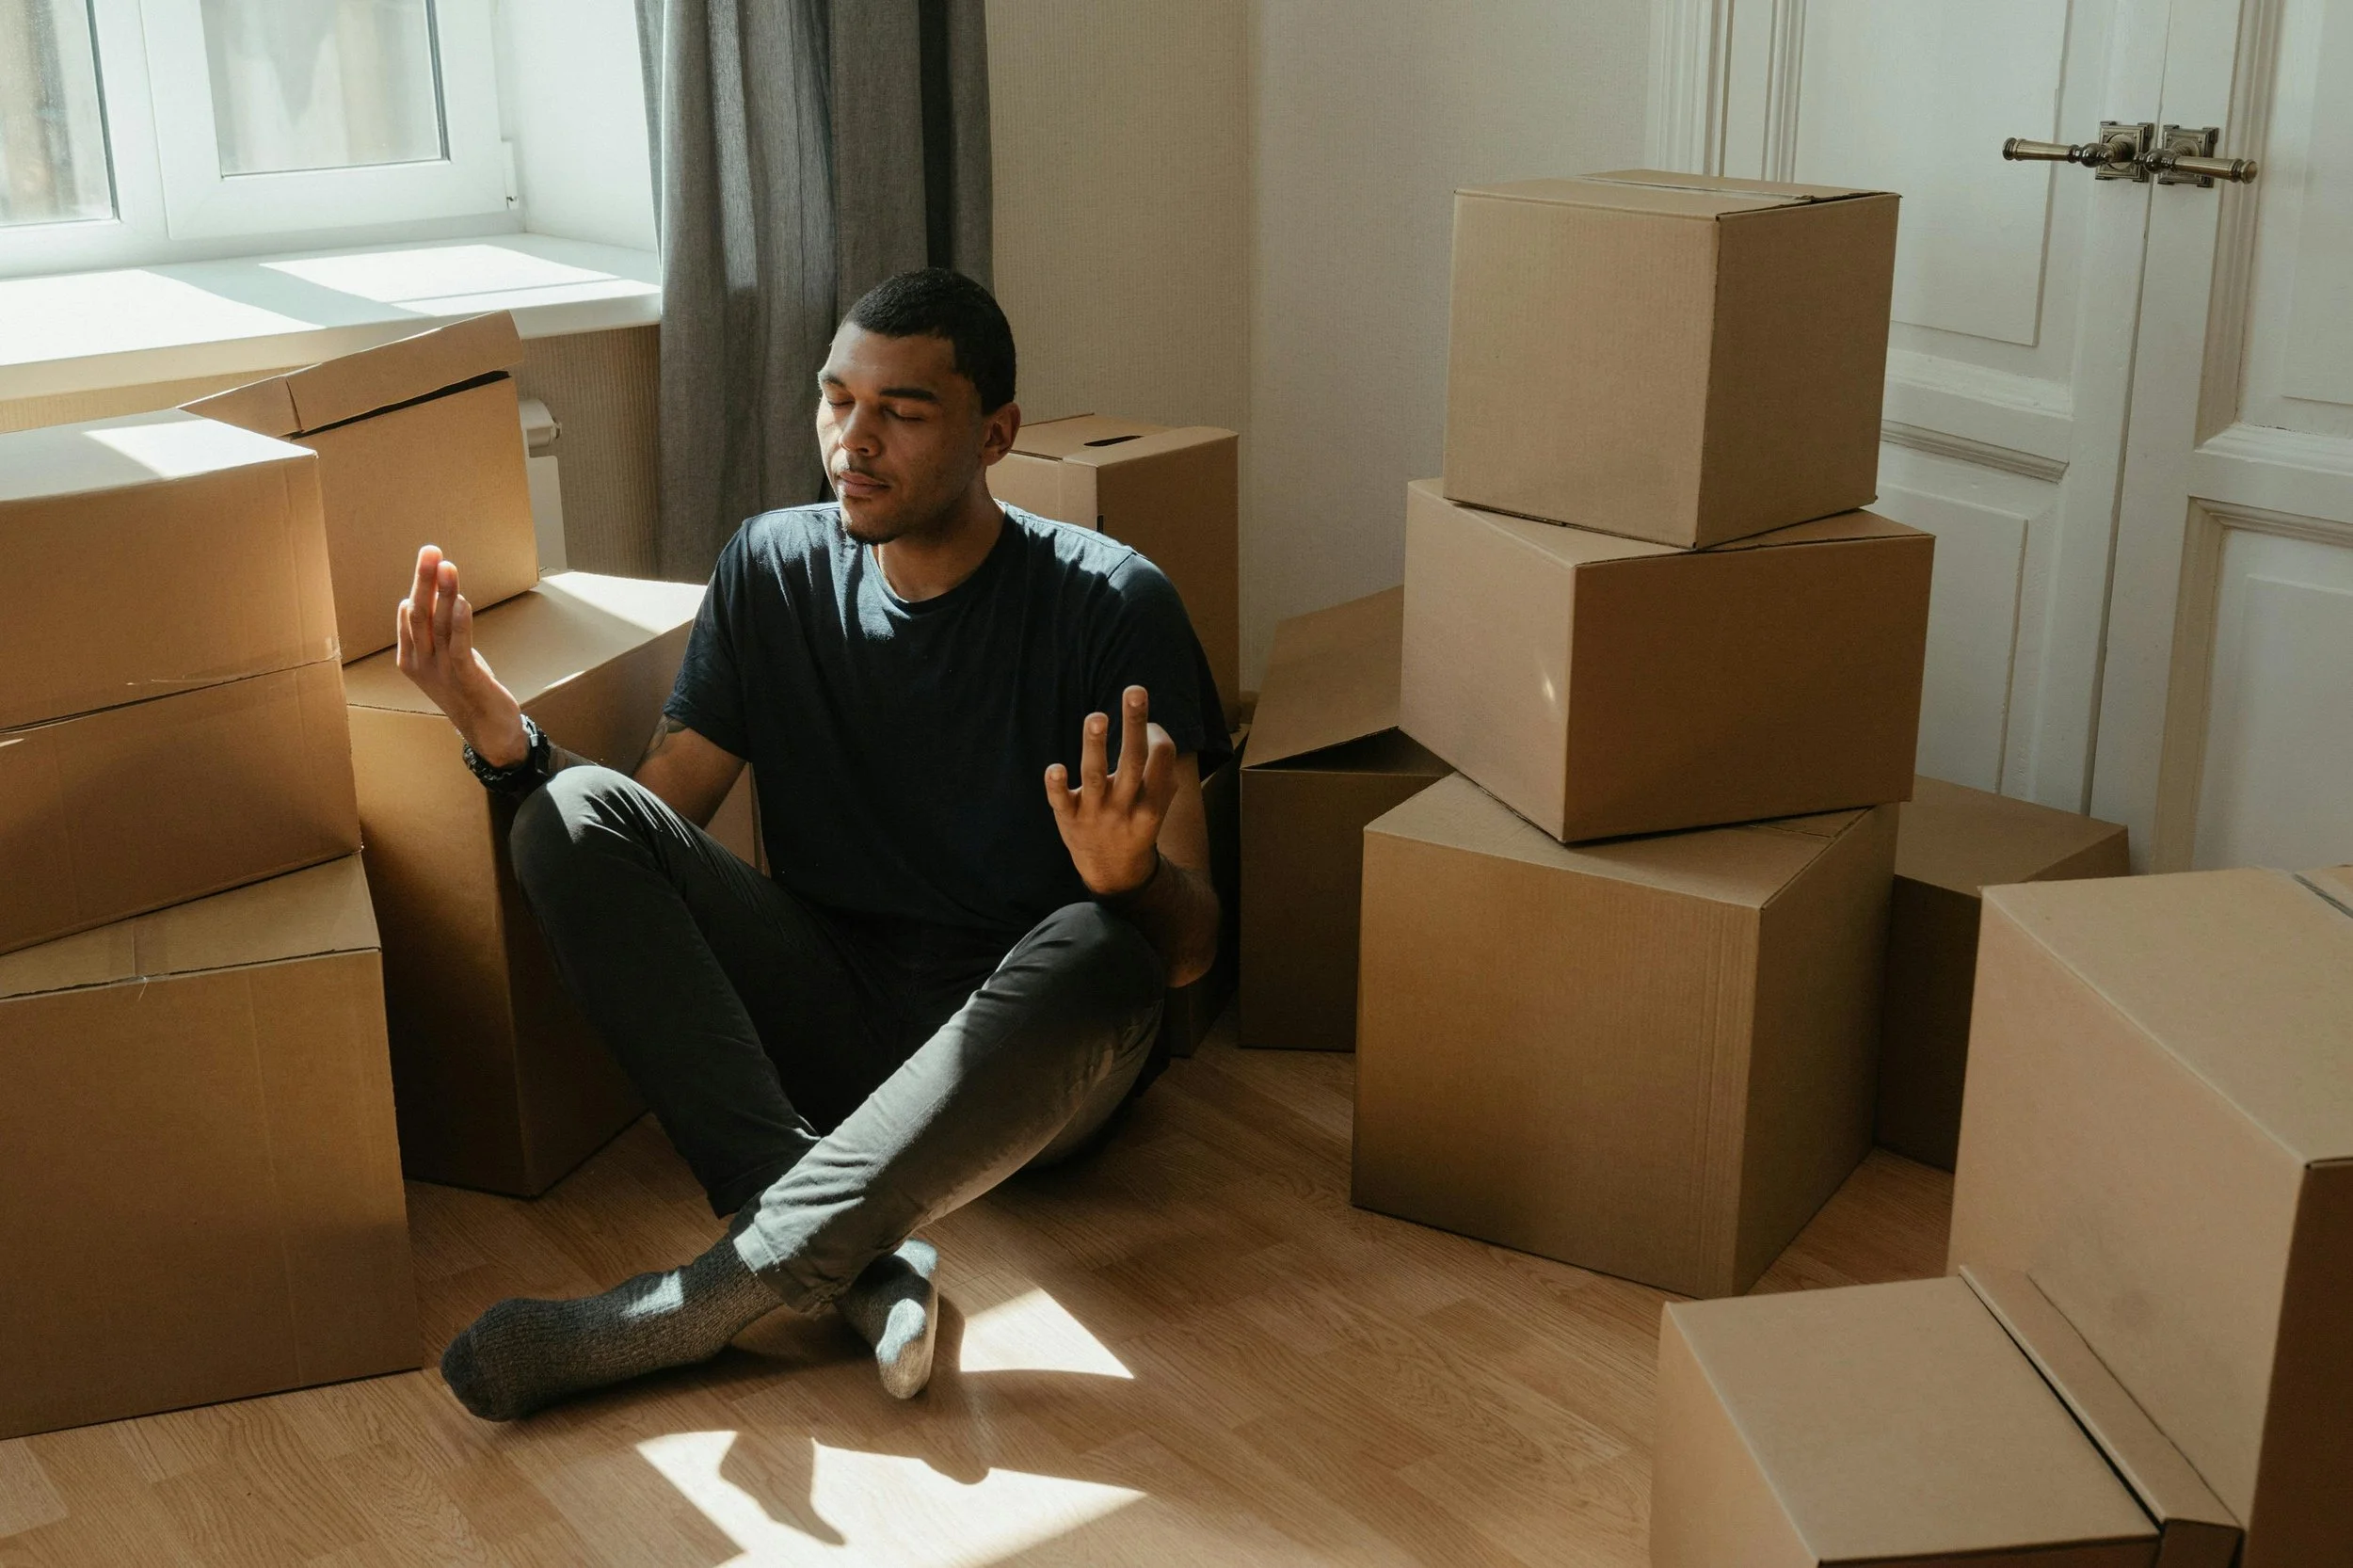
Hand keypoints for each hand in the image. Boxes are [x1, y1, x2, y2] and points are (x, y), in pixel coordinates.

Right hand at [395, 544, 527, 764]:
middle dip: (424, 580)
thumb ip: (437, 632)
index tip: (431, 559)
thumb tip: (424, 598)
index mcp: (411, 658)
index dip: (420, 585)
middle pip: (418, 614)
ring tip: (447, 566)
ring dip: (443, 593)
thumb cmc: (468, 690)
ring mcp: (440, 672)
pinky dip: (459, 623)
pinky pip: (458, 647)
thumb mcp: (446, 658)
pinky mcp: (465, 679)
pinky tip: (461, 602)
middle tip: (430, 551)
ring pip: (437, 625)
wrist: (488, 731)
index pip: (409, 615)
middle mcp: (421, 664)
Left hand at [1044, 685, 1177, 896]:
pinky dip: (1057, 786)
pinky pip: (1061, 802)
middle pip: (1132, 761)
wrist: (1114, 871)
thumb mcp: (1159, 803)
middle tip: (1134, 690)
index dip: (1155, 733)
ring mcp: (1096, 813)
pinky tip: (1054, 768)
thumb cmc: (1136, 823)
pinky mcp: (1068, 819)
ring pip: (1095, 776)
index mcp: (1153, 800)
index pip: (1160, 759)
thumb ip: (1161, 770)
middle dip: (1134, 725)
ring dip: (1095, 746)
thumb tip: (1152, 728)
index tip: (1148, 724)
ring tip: (1097, 717)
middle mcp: (1126, 806)